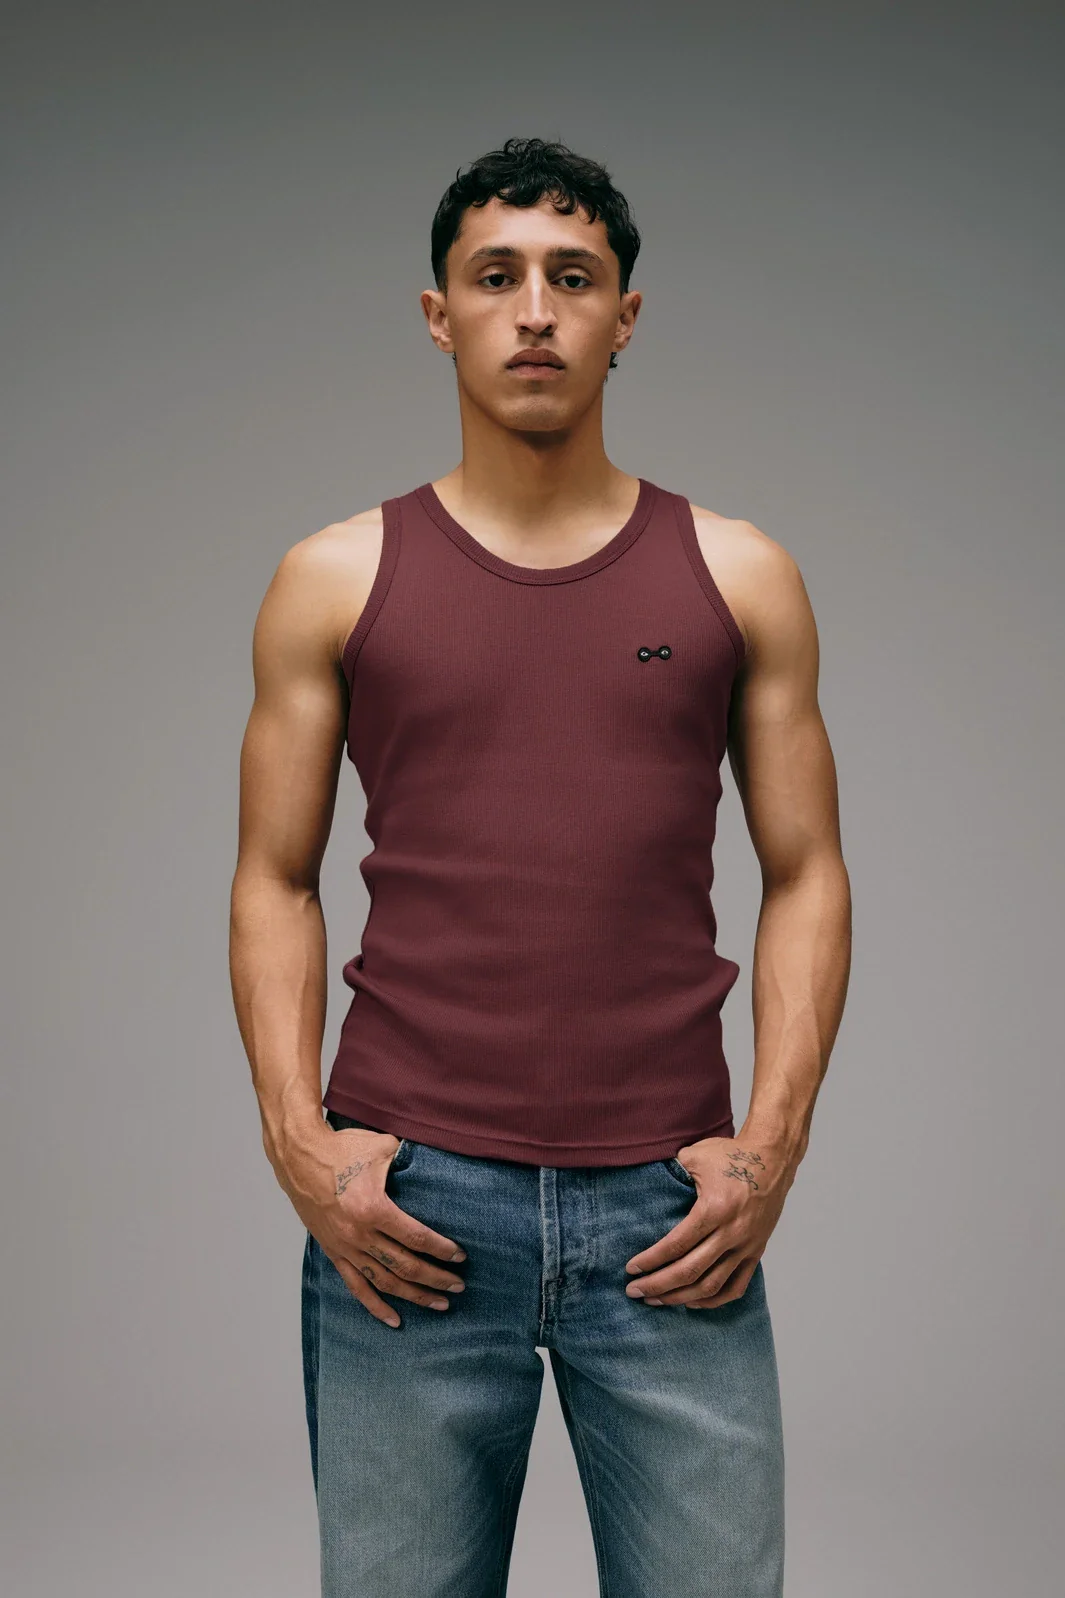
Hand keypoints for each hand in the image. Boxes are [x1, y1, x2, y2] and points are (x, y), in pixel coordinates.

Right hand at [272, 1123, 467, 1328]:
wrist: (299, 1157)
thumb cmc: (342, 1148)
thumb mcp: (382, 1147)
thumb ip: (411, 1159)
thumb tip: (437, 1161)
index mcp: (373, 1209)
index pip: (416, 1238)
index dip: (442, 1249)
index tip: (460, 1256)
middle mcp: (359, 1234)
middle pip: (405, 1265)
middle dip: (436, 1278)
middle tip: (458, 1286)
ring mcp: (345, 1247)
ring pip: (385, 1281)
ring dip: (414, 1296)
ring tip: (439, 1304)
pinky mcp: (333, 1252)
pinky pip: (356, 1286)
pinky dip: (376, 1306)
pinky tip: (395, 1320)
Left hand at [624, 1134, 796, 1308]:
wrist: (773, 1159)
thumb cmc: (732, 1154)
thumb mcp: (696, 1155)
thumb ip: (671, 1171)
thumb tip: (647, 1185)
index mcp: (714, 1209)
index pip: (676, 1245)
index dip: (651, 1261)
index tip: (631, 1269)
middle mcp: (731, 1233)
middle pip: (689, 1271)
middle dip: (657, 1285)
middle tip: (634, 1291)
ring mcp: (746, 1246)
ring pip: (710, 1286)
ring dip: (680, 1297)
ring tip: (656, 1300)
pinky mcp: (756, 1252)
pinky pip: (735, 1287)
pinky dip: (713, 1300)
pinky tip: (691, 1302)